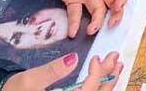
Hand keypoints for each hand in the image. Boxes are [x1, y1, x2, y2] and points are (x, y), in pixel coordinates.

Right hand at [2, 52, 122, 90]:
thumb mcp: (29, 81)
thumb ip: (52, 72)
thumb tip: (73, 59)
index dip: (96, 75)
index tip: (96, 58)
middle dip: (108, 78)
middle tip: (116, 58)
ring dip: (107, 84)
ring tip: (116, 67)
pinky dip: (98, 88)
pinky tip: (103, 79)